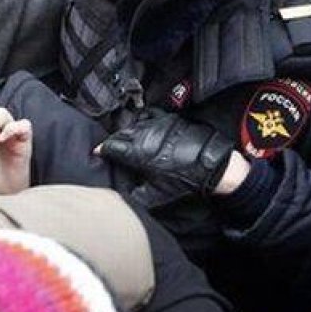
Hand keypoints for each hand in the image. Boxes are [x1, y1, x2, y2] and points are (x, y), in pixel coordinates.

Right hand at [97, 110, 234, 196]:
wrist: (212, 165)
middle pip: (121, 134)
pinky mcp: (170, 119)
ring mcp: (158, 124)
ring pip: (135, 124)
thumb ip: (137, 196)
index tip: (97, 152)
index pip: (112, 147)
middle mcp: (145, 135)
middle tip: (110, 147)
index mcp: (138, 153)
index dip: (102, 150)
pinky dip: (143, 120)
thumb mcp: (158, 196)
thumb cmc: (185, 182)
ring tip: (125, 139)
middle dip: (113, 141)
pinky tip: (142, 124)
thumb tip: (124, 196)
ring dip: (127, 131)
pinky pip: (150, 115)